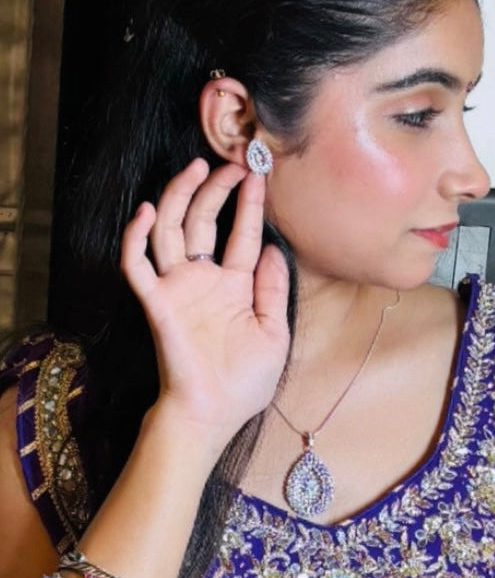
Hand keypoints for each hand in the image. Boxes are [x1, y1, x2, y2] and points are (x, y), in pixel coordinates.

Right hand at [121, 158, 289, 446]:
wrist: (213, 413)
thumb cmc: (245, 381)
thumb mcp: (274, 332)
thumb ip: (272, 289)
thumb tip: (274, 248)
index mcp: (236, 288)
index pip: (242, 236)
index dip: (250, 206)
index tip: (259, 176)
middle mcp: (205, 281)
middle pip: (205, 223)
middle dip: (217, 191)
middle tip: (232, 164)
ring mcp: (179, 289)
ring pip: (171, 231)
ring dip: (180, 198)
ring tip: (195, 169)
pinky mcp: (156, 303)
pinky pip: (137, 265)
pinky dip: (137, 236)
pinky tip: (148, 210)